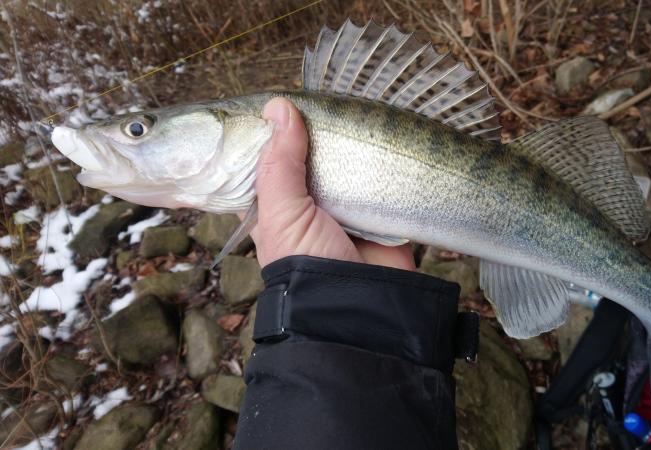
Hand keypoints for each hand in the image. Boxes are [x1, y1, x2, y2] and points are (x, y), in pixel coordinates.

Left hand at [247, 98, 414, 270]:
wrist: (364, 302)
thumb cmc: (307, 262)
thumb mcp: (282, 212)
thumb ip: (279, 162)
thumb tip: (280, 107)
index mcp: (271, 204)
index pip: (262, 160)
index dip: (266, 133)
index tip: (277, 100)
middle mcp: (305, 202)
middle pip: (305, 155)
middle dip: (314, 132)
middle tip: (323, 99)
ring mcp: (342, 203)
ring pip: (341, 161)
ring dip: (347, 143)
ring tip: (352, 110)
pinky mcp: (376, 206)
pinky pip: (377, 173)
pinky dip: (378, 157)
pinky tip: (379, 133)